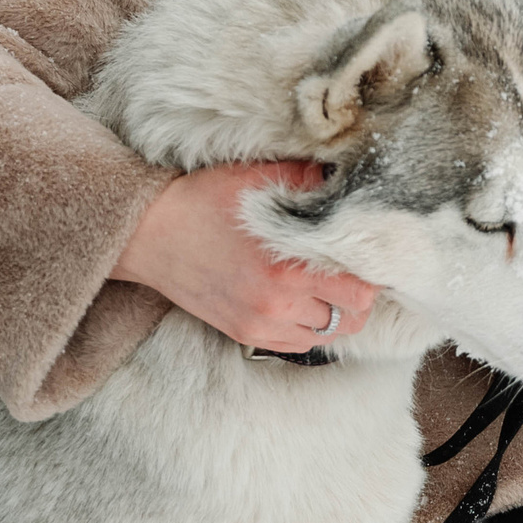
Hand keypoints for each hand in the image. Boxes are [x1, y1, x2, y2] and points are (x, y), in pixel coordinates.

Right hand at [113, 161, 378, 353]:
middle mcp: (277, 304)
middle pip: (351, 318)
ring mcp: (260, 324)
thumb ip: (308, 180)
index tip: (369, 254)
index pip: (361, 291)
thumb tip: (348, 182)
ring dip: (336, 313)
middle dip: (360, 295)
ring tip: (329, 286)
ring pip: (327, 335)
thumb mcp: (259, 177)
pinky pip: (298, 345)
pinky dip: (310, 328)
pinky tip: (304, 302)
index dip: (372, 272)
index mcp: (286, 267)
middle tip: (353, 270)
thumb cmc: (205, 200)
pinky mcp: (245, 334)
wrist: (150, 233)